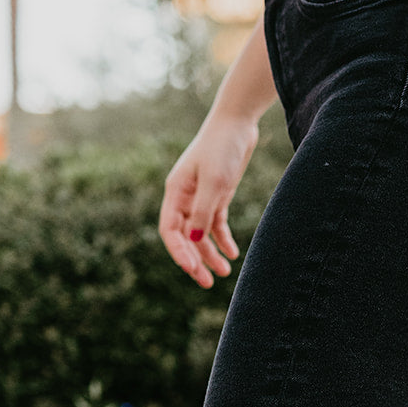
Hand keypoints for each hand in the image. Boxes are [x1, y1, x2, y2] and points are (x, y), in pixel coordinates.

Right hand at [159, 115, 256, 288]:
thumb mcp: (214, 181)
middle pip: (184, 237)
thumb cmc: (222, 148)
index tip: (192, 269)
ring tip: (224, 274)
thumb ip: (203, 212)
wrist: (238, 123)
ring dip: (210, 254)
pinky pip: (216, 224)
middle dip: (194, 261)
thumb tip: (194, 241)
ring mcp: (201, 197)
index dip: (179, 252)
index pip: (170, 231)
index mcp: (175, 192)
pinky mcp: (218, 195)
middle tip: (207, 283)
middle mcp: (184, 197)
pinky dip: (223, 239)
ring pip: (201, 234)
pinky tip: (232, 253)